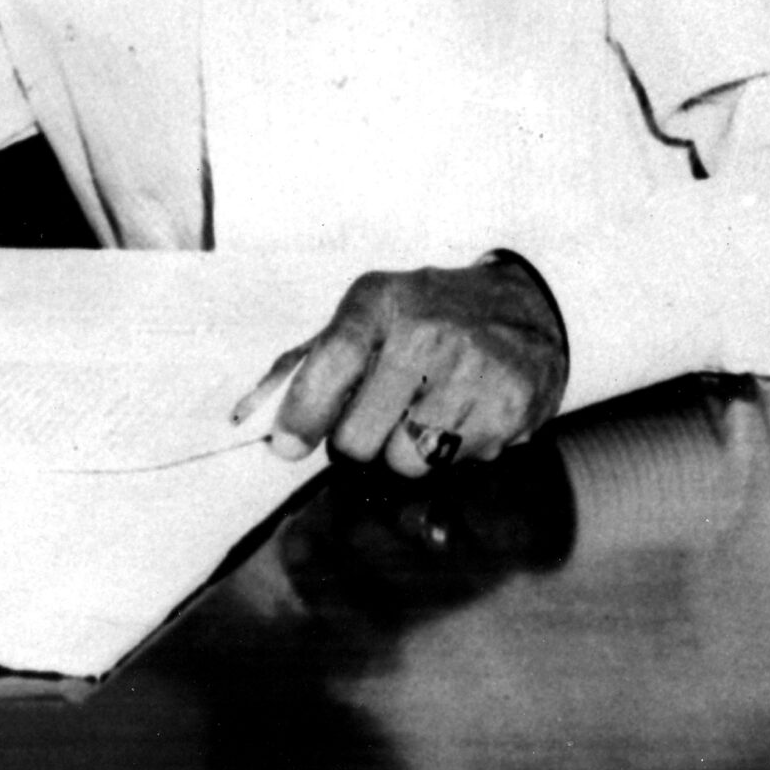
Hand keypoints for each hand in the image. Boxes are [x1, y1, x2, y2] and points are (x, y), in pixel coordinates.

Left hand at [257, 257, 567, 475]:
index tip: (287, 445)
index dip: (302, 415)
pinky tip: (464, 413)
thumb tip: (245, 419)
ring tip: (424, 412)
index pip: (327, 366)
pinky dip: (453, 452)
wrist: (525, 309)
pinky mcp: (512, 407)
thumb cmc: (424, 318)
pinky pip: (456, 465)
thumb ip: (304, 366)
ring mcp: (474, 371)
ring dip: (405, 453)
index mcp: (380, 303)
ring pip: (405, 463)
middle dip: (356, 443)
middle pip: (358, 440)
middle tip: (375, 419)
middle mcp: (428, 333)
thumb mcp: (363, 316)